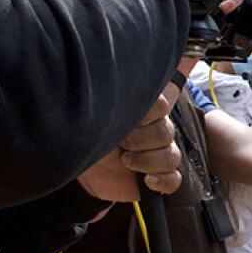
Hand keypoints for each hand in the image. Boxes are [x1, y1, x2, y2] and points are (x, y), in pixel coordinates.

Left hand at [78, 86, 182, 201]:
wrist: (77, 165)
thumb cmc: (87, 134)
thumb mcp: (98, 113)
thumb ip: (119, 99)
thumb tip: (149, 72)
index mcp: (146, 113)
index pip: (162, 103)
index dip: (147, 112)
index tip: (128, 118)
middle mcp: (156, 130)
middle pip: (166, 132)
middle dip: (139, 139)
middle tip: (120, 141)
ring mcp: (159, 154)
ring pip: (171, 156)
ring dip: (145, 160)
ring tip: (124, 160)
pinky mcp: (158, 177)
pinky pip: (174, 179)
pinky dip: (161, 180)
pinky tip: (146, 179)